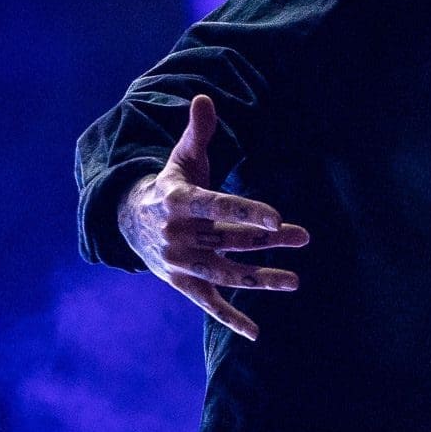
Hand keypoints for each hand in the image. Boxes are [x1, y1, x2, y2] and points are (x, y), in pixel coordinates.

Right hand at [116, 94, 309, 341]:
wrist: (126, 220)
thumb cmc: (167, 184)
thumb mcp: (180, 158)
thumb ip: (197, 132)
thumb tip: (204, 98)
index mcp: (178, 200)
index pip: (217, 206)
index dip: (247, 211)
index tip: (277, 218)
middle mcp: (178, 235)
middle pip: (230, 239)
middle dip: (269, 240)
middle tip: (304, 236)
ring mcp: (180, 263)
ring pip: (225, 273)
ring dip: (260, 279)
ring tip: (294, 281)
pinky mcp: (182, 283)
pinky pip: (208, 304)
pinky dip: (230, 318)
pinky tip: (256, 333)